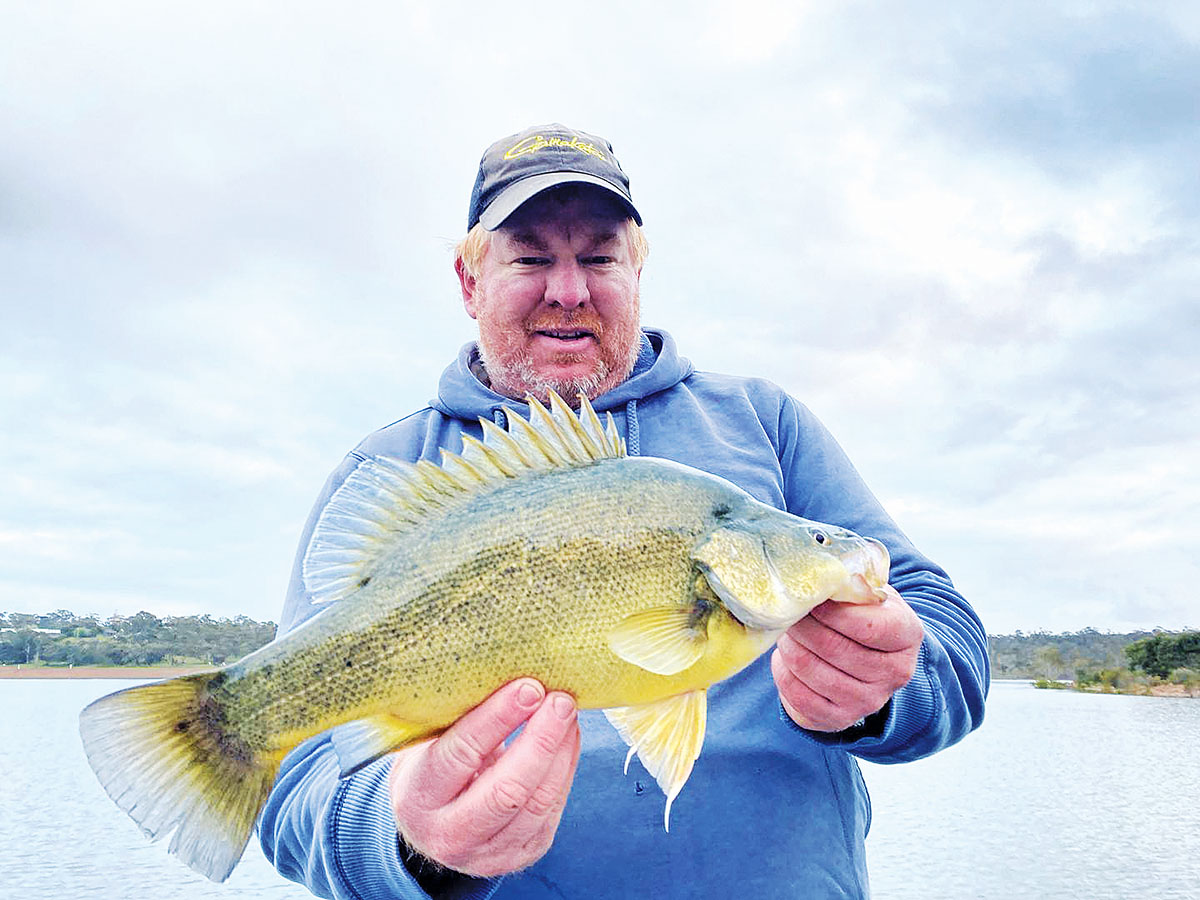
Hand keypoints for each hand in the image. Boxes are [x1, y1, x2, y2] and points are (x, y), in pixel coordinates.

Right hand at [388, 678, 579, 877]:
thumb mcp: (427, 744)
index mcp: (418, 799)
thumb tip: (511, 671)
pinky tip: (568, 737)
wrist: (430, 826)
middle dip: (541, 739)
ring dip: (560, 751)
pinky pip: (551, 810)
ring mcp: (487, 854)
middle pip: (507, 789)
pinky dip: (565, 768)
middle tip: (560, 699)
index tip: (528, 687)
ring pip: (537, 801)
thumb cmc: (431, 766)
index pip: (460, 755)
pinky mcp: (520, 855)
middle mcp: (449, 835)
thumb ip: (459, 718)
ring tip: (568, 712)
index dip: (498, 719)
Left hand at [771, 585, 922, 732]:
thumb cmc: (863, 615)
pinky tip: (787, 656)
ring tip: (787, 629)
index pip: (866, 625)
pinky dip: (782, 670)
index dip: (830, 610)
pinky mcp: (839, 719)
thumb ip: (853, 583)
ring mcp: (868, 701)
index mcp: (907, 635)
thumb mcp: (869, 593)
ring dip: (788, 644)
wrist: (867, 658)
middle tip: (788, 610)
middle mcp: (894, 673)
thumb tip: (824, 574)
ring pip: (809, 668)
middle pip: (832, 646)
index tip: (812, 597)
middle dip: (802, 624)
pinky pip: (796, 693)